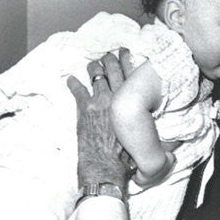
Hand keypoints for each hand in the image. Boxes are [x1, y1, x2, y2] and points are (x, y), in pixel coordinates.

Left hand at [66, 50, 135, 190]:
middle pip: (113, 69)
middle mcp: (118, 97)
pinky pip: (77, 90)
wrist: (107, 166)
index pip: (132, 74)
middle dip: (110, 60)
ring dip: (93, 68)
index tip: (126, 53)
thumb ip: (143, 121)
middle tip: (108, 56)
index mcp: (133, 102)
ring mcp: (100, 101)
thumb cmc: (127, 156)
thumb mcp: (141, 134)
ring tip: (92, 64)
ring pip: (96, 75)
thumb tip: (149, 119)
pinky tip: (70, 79)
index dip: (128, 60)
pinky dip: (73, 83)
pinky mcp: (84, 109)